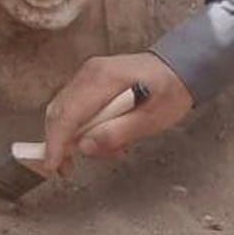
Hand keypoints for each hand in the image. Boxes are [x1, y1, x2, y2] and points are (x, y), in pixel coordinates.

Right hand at [43, 52, 193, 173]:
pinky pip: (75, 107)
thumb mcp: (151, 118)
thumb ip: (117, 132)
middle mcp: (91, 72)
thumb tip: (84, 145)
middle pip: (59, 112)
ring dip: (77, 137)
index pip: (67, 113)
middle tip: (73, 167)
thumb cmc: (170, 90)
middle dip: (63, 144)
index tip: (53, 166)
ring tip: (111, 148)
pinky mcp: (91, 80)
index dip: (56, 143)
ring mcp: (89, 73)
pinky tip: (107, 135)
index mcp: (104, 78)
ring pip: (65, 112)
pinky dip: (83, 127)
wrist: (180, 67)